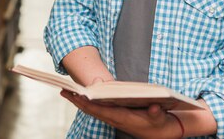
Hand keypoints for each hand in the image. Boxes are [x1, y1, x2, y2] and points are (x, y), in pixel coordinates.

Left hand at [60, 89, 182, 138]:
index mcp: (122, 118)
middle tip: (63, 90)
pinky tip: (82, 95)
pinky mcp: (115, 116)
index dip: (87, 103)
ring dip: (79, 101)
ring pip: (92, 109)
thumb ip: (156, 113)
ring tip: (67, 90)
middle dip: (76, 100)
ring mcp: (113, 118)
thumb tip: (154, 108)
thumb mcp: (159, 118)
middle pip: (91, 109)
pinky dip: (88, 102)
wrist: (160, 134)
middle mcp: (114, 119)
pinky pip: (97, 109)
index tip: (75, 95)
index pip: (100, 110)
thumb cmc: (159, 124)